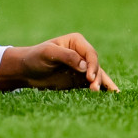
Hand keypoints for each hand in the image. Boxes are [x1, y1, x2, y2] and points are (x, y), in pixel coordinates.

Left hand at [0, 34, 118, 92]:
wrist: (25, 71)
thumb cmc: (35, 57)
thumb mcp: (48, 53)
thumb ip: (67, 56)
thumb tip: (85, 66)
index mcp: (76, 42)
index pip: (90, 53)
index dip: (92, 65)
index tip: (89, 77)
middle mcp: (82, 53)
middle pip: (95, 65)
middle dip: (96, 77)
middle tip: (94, 89)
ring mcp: (82, 67)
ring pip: (97, 75)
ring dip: (100, 84)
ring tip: (100, 94)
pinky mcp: (80, 79)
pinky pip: (93, 84)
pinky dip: (102, 88)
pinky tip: (112, 95)